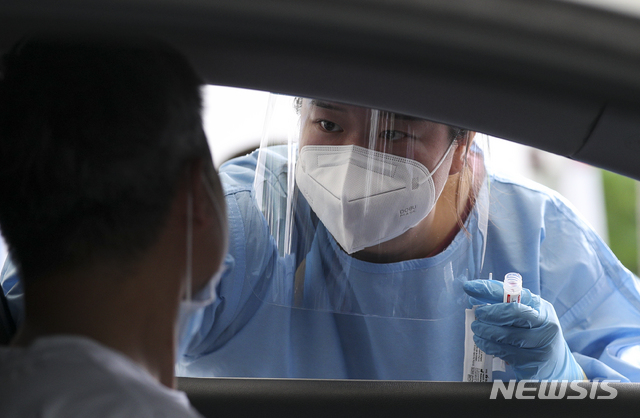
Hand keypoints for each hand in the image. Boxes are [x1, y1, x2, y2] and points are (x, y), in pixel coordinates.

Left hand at [463, 279, 584, 380]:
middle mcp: (545, 325)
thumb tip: (477, 298)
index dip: (490, 289)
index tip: (470, 286)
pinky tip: (480, 341)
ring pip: (507, 334)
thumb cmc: (535, 336)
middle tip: (477, 313)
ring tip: (476, 327)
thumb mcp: (528, 317)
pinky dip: (488, 345)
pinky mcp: (532, 363)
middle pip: (513, 312)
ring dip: (485, 329)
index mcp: (542, 308)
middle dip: (490, 311)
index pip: (515, 293)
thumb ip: (507, 306)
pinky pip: (504, 351)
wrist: (555, 367)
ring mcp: (540, 345)